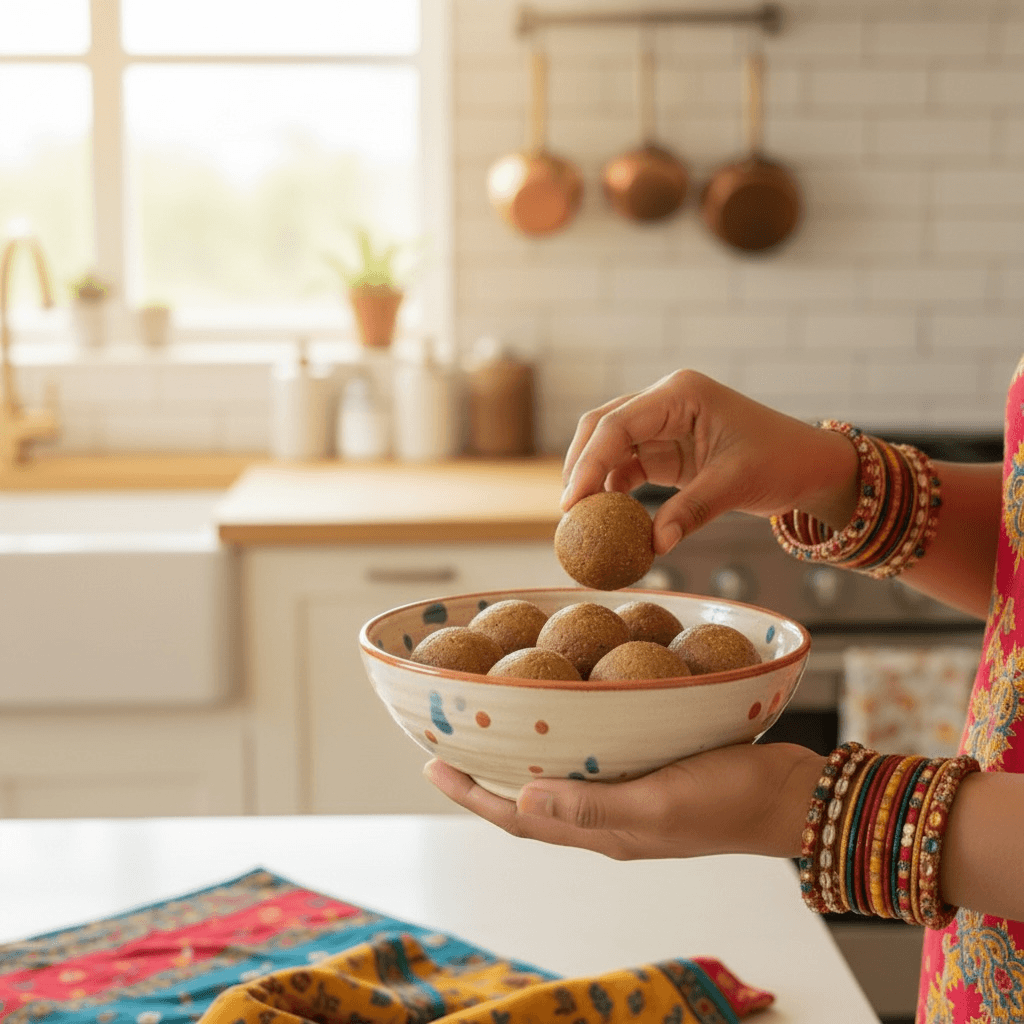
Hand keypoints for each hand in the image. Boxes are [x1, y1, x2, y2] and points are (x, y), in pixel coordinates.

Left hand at [423, 742, 824, 860]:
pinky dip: (568, 742)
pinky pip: (595, 761)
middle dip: (487, 777)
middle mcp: (610, 819)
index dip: (474, 796)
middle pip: (532, 801)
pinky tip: (568, 714)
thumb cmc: (731, 798)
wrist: (791, 794)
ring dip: (523, 759)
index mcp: (605, 833)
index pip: (522, 818)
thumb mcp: (661, 803)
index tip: (433, 766)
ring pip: (560, 780)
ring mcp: (631, 798)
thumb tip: (520, 798)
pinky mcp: (653, 774)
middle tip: (451, 740)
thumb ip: (594, 806)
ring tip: (495, 726)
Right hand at [560, 370, 859, 553]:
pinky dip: (614, 489)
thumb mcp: (736, 484)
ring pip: (609, 446)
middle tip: (569, 512)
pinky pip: (628, 466)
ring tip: (581, 519)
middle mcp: (666, 401)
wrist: (809, 464)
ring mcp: (664, 423)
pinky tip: (608, 516)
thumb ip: (691, 511)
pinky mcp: (666, 448)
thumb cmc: (782, 461)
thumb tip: (653, 545)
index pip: (618, 425)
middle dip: (580, 467)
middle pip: (603, 427)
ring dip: (593, 479)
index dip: (588, 463)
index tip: (572, 502)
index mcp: (681, 394)